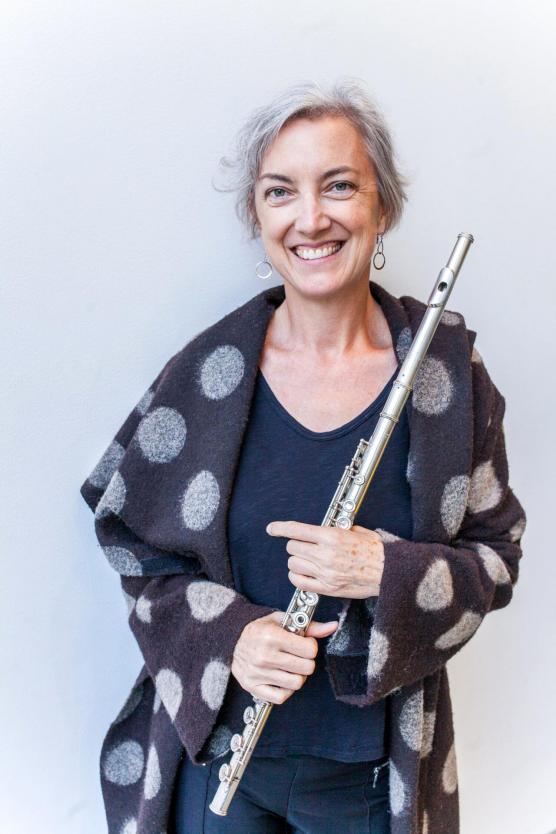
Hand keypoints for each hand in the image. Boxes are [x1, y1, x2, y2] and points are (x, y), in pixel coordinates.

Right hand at [231, 611, 338, 704]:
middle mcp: (264, 656)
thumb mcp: (282, 620)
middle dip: (306, 662)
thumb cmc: (261, 629)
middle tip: (298, 656)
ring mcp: (257, 673)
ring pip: (296, 684)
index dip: (310, 647)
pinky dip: (286, 690)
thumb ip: (309, 625)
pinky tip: (281, 678)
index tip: (303, 644)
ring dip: (297, 676)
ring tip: (289, 667)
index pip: (309, 650)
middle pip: (306, 668)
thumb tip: (333, 626)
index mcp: (271, 636)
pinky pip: (281, 697)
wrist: (232, 640)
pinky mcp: (252, 686)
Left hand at [266, 520, 384, 598]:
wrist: (389, 573)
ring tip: (308, 560)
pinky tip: (305, 573)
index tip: (272, 528)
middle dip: (296, 544)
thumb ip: (338, 529)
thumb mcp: (358, 531)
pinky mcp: (327, 588)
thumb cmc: (376, 551)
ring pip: (293, 564)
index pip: (297, 530)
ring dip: (297, 560)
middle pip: (292, 547)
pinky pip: (299, 582)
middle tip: (305, 545)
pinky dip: (298, 576)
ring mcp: (325, 573)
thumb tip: (324, 528)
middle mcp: (325, 554)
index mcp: (332, 536)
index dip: (281, 528)